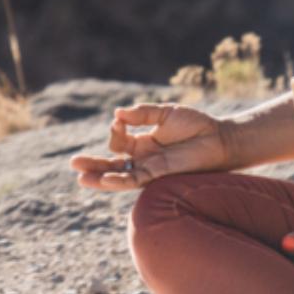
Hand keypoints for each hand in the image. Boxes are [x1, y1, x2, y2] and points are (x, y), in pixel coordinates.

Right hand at [69, 102, 232, 191]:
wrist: (220, 140)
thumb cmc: (196, 125)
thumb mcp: (165, 113)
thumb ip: (141, 114)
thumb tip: (117, 113)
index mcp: (144, 142)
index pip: (119, 140)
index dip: (115, 129)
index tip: (120, 120)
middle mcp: (144, 158)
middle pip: (112, 164)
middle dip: (93, 165)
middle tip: (73, 164)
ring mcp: (150, 168)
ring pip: (119, 176)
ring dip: (100, 177)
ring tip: (80, 177)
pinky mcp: (159, 175)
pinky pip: (134, 180)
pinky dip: (118, 180)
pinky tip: (105, 180)